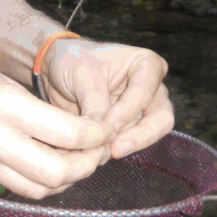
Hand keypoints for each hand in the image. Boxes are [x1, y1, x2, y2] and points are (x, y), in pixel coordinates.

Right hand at [0, 56, 114, 198]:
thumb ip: (34, 107)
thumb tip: (74, 131)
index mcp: (3, 105)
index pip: (66, 132)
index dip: (95, 135)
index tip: (104, 130)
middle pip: (56, 171)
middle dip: (87, 165)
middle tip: (99, 152)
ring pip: (39, 189)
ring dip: (67, 180)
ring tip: (80, 163)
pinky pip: (17, 188)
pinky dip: (40, 182)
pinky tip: (50, 167)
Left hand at [41, 39, 173, 159]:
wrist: (55, 72)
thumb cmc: (73, 61)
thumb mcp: (83, 77)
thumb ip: (96, 106)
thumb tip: (105, 138)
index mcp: (146, 64)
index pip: (146, 91)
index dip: (128, 110)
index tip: (108, 124)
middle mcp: (151, 88)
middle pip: (161, 118)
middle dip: (140, 136)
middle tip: (116, 150)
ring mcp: (142, 111)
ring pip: (148, 136)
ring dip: (125, 146)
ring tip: (100, 153)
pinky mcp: (129, 129)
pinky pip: (128, 144)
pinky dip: (112, 151)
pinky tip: (95, 155)